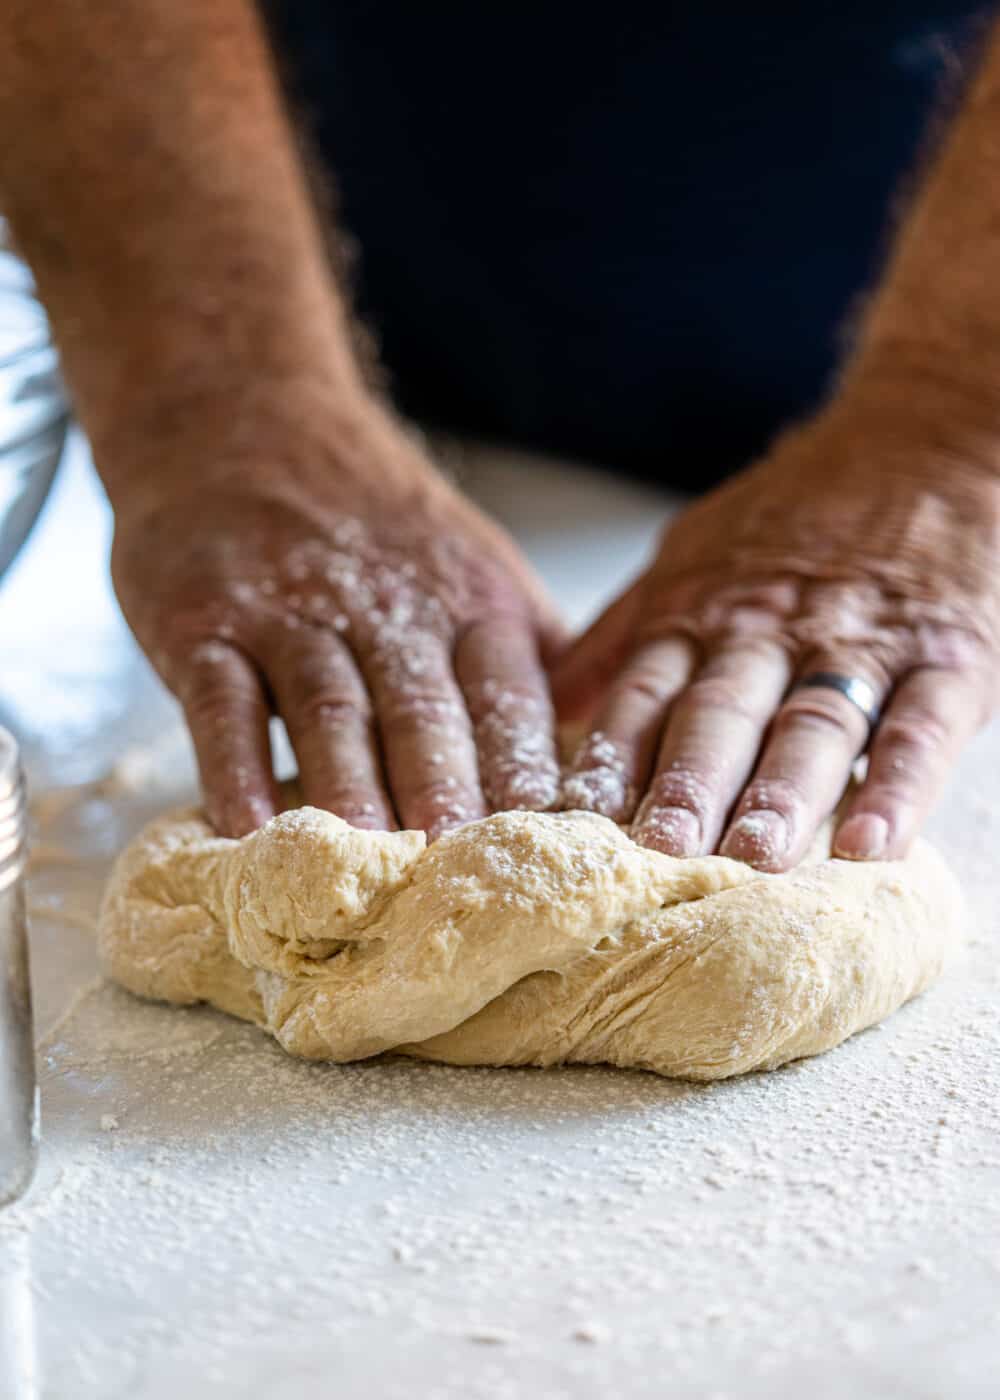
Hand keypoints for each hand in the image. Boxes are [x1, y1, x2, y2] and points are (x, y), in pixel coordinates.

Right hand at [111, 403, 563, 837]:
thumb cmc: (371, 521)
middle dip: (448, 793)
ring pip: (330, 710)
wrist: (244, 419)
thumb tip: (588, 755)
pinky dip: (234, 766)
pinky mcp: (205, 620)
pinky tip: (247, 826)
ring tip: (369, 867)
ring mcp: (292, 612)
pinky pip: (223, 700)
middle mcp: (388, 607)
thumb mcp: (470, 563)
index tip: (546, 850)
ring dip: (352, 791)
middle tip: (461, 872)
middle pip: (424, 711)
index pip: (510, 696)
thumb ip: (524, 652)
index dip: (528, 773)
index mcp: (470, 600)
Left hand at [552, 403, 999, 869]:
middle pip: (720, 715)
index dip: (611, 755)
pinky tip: (874, 844)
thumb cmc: (795, 513)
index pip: (646, 693)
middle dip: (686, 784)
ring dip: (781, 794)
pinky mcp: (948, 660)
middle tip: (658, 849)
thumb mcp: (692, 554)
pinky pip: (919, 730)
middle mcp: (770, 634)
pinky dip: (898, 787)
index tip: (575, 819)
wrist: (922, 440)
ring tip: (754, 857)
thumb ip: (624, 631)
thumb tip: (550, 698)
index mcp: (702, 615)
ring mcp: (860, 646)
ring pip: (812, 726)